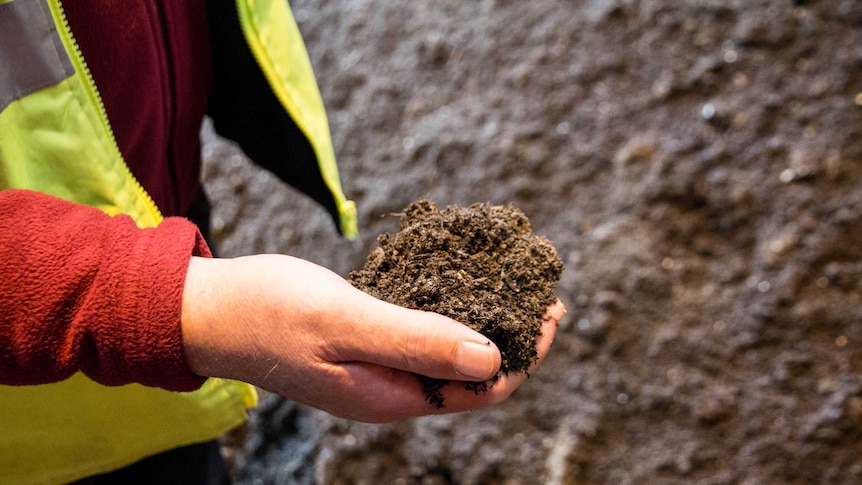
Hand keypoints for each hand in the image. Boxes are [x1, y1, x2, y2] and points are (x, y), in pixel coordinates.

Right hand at [181, 254, 562, 422]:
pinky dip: (446, 308)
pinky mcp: (360, 343)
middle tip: (542, 292)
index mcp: (392, 396)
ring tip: (509, 284)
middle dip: (512, 337)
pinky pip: (417, 331)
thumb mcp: (347, 322)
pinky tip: (456, 279)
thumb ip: (418, 341)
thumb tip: (493, 358)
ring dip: (481, 321)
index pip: (482, 388)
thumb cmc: (270, 312)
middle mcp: (389, 389)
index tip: (551, 311)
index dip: (524, 354)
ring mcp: (373, 367)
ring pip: (446, 350)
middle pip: (470, 372)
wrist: (208, 310)